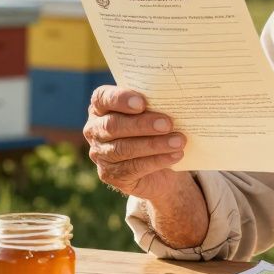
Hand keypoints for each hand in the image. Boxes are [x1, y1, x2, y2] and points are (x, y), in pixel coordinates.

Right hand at [84, 86, 186, 200]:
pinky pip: (133, 167)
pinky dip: (157, 161)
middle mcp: (94, 130)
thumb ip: (153, 105)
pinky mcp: (110, 175)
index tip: (142, 103)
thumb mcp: (151, 114)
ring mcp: (100, 154)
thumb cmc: (152, 130)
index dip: (120, 99)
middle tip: (167, 124)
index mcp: (100, 108)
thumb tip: (171, 100)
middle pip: (113, 125)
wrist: (157, 168)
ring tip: (178, 141)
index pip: (102, 98)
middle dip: (142, 124)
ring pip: (123, 149)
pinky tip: (174, 155)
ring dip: (154, 144)